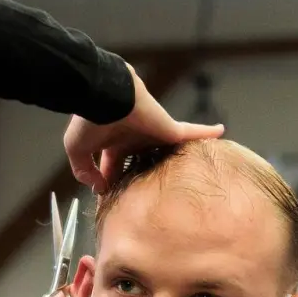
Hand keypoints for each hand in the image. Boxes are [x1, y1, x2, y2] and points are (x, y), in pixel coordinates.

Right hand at [64, 63, 224, 191]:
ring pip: (171, 150)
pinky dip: (206, 131)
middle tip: (160, 197)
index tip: (115, 200)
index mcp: (114, 144)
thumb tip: (97, 187)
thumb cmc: (89, 121)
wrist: (104, 96)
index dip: (115, 184)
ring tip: (197, 171)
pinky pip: (192, 132)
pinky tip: (220, 132)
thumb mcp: (77, 149)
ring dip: (182, 156)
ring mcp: (154, 133)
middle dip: (151, 177)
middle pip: (147, 163)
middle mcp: (136, 139)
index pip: (117, 169)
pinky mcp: (168, 128)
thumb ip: (84, 170)